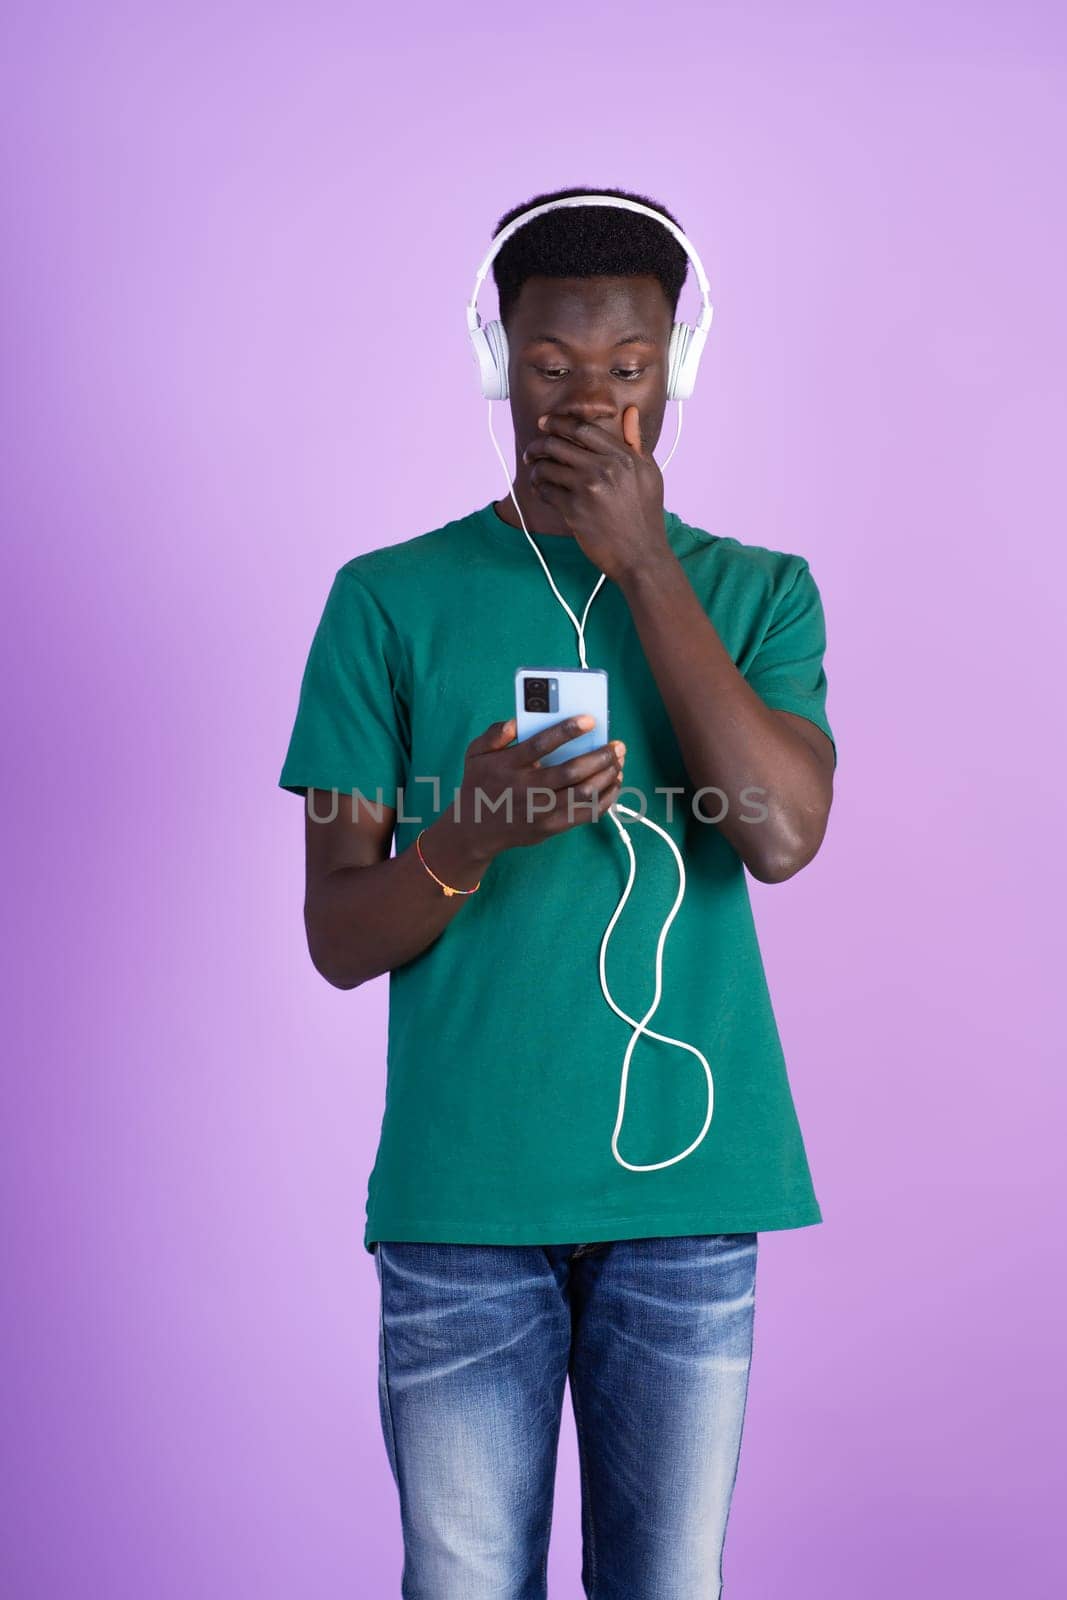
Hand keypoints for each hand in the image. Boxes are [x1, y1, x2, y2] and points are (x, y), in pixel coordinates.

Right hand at [454, 715, 626, 861]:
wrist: (475, 829)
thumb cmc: (480, 784)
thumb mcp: (474, 753)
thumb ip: (494, 733)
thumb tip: (517, 721)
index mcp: (508, 767)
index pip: (540, 746)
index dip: (567, 731)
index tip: (590, 720)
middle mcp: (526, 790)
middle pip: (570, 772)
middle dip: (599, 757)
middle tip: (617, 745)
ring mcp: (540, 811)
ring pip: (583, 794)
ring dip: (607, 776)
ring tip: (619, 761)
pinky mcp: (552, 827)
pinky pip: (586, 814)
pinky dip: (606, 798)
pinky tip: (614, 783)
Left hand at [521, 406, 671, 582]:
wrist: (642, 556)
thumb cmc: (646, 515)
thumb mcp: (650, 473)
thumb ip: (636, 441)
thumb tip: (631, 413)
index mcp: (623, 457)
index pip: (583, 428)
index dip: (558, 422)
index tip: (545, 423)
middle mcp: (605, 468)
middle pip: (558, 444)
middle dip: (538, 445)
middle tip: (531, 451)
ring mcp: (588, 489)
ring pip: (546, 466)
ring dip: (535, 468)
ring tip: (535, 473)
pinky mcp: (574, 510)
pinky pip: (545, 490)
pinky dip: (538, 488)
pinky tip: (541, 491)